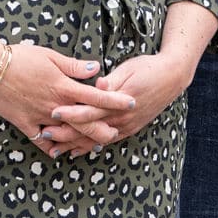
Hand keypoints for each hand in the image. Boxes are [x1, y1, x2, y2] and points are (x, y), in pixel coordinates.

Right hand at [0, 42, 135, 151]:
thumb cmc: (22, 57)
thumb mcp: (51, 56)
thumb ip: (75, 66)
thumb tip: (96, 69)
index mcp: (64, 86)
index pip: (96, 95)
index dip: (115, 100)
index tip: (131, 103)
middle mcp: (55, 105)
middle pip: (85, 121)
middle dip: (103, 128)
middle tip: (117, 133)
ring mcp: (40, 116)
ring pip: (66, 134)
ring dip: (81, 140)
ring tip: (95, 144)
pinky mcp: (25, 123)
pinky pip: (40, 140)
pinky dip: (51, 147)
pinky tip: (59, 153)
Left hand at [44, 48, 194, 156]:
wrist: (172, 76)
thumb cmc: (148, 67)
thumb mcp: (128, 69)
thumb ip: (111, 81)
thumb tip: (97, 83)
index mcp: (119, 101)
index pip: (90, 111)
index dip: (70, 113)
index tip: (52, 113)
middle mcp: (122, 118)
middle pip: (89, 130)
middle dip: (65, 134)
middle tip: (44, 136)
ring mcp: (127, 125)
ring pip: (96, 140)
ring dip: (74, 145)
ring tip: (54, 150)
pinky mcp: (130, 128)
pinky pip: (106, 141)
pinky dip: (90, 147)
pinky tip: (77, 150)